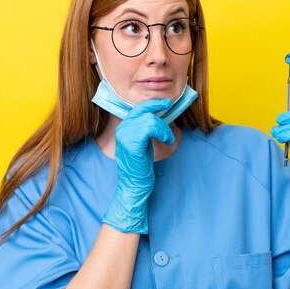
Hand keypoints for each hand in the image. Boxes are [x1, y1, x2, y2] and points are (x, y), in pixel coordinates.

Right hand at [102, 98, 174, 233]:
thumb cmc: (140, 166)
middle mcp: (122, 129)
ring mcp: (125, 136)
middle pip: (146, 112)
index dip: (154, 103)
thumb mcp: (142, 142)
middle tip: (168, 134)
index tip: (167, 103)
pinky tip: (166, 142)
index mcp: (123, 127)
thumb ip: (145, 128)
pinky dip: (163, 133)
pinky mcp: (132, 144)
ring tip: (167, 140)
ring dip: (164, 130)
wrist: (134, 185)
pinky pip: (150, 128)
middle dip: (162, 120)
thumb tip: (159, 113)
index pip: (139, 108)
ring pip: (150, 119)